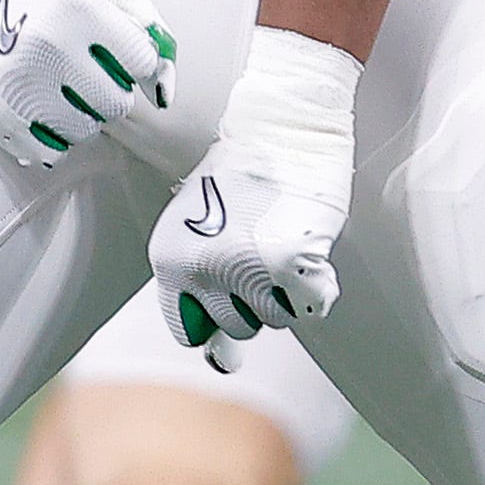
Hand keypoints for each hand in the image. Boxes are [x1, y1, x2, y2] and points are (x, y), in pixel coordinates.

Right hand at [0, 0, 182, 175]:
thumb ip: (150, 27)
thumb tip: (164, 91)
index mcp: (77, 7)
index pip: (143, 61)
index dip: (135, 61)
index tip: (116, 53)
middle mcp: (47, 47)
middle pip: (117, 104)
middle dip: (108, 90)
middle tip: (84, 71)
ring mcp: (19, 85)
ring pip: (86, 130)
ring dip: (81, 114)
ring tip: (59, 85)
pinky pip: (52, 149)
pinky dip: (52, 133)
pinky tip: (39, 105)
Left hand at [148, 26, 358, 363]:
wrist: (282, 123)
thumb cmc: (243, 175)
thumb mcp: (198, 229)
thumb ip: (200, 292)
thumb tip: (219, 361)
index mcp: (168, 260)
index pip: (189, 331)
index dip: (216, 315)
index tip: (231, 290)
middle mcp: (201, 268)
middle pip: (240, 327)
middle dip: (256, 297)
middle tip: (261, 246)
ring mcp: (246, 267)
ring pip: (275, 320)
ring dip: (285, 290)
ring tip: (280, 239)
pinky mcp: (290, 260)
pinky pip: (311, 309)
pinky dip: (316, 290)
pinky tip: (307, 254)